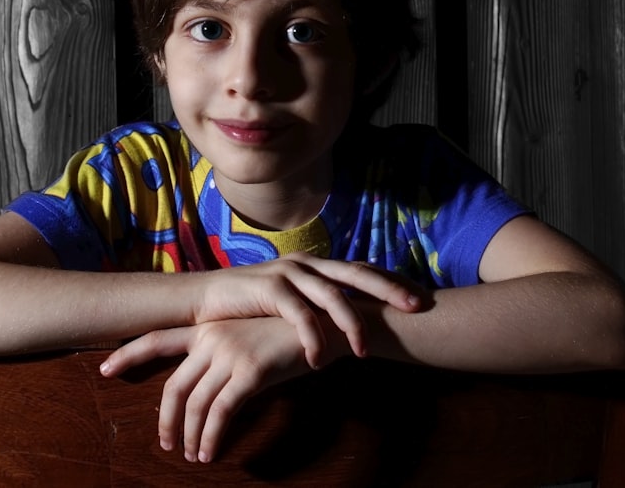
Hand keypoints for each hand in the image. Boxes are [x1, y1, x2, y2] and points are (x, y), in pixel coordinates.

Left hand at [101, 316, 329, 462]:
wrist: (325, 325)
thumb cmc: (289, 334)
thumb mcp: (249, 338)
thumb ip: (224, 357)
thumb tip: (208, 391)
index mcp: (208, 326)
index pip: (157, 338)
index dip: (128, 355)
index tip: (104, 370)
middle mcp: (212, 336)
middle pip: (173, 386)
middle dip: (165, 420)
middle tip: (166, 444)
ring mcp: (229, 352)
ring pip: (194, 404)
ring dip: (190, 436)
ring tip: (194, 455)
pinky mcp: (249, 371)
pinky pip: (219, 413)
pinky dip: (210, 438)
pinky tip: (211, 452)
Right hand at [195, 252, 420, 367]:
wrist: (203, 300)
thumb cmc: (250, 307)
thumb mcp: (290, 303)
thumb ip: (318, 307)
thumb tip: (350, 323)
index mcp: (316, 266)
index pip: (362, 270)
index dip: (391, 281)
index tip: (421, 296)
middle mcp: (307, 264)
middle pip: (356, 274)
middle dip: (389, 290)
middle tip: (417, 306)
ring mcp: (288, 273)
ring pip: (331, 295)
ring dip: (351, 323)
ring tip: (363, 352)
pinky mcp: (268, 288)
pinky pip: (298, 314)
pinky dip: (311, 337)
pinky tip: (318, 359)